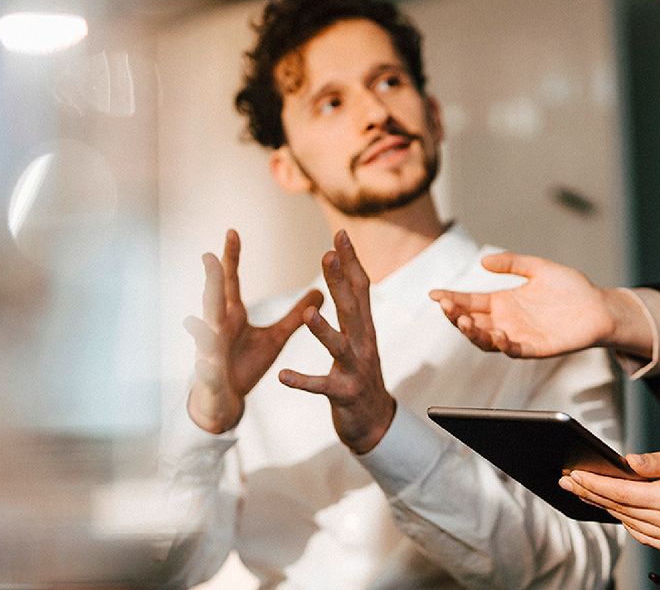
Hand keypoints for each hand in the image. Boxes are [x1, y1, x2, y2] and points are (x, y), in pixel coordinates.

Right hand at [184, 229, 323, 433]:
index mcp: (231, 316)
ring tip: (195, 317)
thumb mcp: (275, 338)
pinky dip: (206, 368)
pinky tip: (204, 364)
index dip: (231, 258)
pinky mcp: (211, 378)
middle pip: (213, 301)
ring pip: (204, 335)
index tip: (232, 231)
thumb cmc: (245, 364)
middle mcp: (216, 330)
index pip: (230, 282)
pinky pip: (208, 373)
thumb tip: (321, 291)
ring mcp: (209, 353)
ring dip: (200, 326)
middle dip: (211, 281)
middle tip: (208, 257)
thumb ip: (296, 316)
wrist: (225, 400)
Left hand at [279, 230, 395, 454]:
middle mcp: (364, 344)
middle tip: (328, 255)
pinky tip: (283, 376)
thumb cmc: (360, 376)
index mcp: (364, 329)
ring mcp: (355, 370)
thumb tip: (348, 272)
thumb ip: (353, 308)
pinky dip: (303, 381)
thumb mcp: (360, 339)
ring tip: (308, 315)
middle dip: (340, 282)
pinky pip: (320, 387)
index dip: (351, 262)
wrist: (375, 424)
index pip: (359, 289)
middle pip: (352, 308)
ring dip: (323, 331)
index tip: (339, 234)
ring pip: (339, 347)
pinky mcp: (343, 395)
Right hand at [429, 253, 633, 357]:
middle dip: (455, 316)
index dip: (451, 299)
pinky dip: (504, 345)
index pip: (470, 302)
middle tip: (446, 306)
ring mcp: (520, 336)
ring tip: (464, 321)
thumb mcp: (538, 268)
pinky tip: (497, 335)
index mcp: (503, 302)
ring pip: (487, 340)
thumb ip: (512, 263)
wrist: (600, 307)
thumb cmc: (571, 289)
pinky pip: (515, 350)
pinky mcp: (536, 348)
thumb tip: (483, 262)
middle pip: (472, 322)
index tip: (434, 294)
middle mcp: (507, 321)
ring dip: (473, 333)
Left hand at [558, 439, 659, 552]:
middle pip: (622, 510)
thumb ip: (652, 462)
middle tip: (568, 482)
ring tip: (586, 492)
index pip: (622, 493)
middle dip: (592, 495)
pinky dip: (630, 523)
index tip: (573, 475)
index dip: (594, 484)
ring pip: (631, 524)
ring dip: (608, 509)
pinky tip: (617, 508)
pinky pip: (647, 536)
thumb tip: (624, 462)